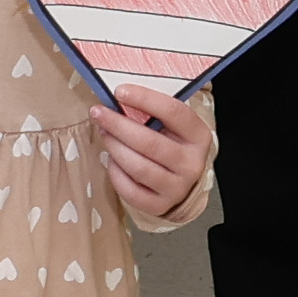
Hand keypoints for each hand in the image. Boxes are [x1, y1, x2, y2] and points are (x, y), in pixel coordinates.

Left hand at [92, 87, 213, 219]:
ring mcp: (178, 187)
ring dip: (115, 148)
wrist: (183, 182)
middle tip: (99, 113)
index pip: (174, 112)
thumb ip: (153, 112)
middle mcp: (192, 163)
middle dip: (119, 125)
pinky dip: (116, 174)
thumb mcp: (172, 126)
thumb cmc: (171, 144)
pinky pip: (131, 191)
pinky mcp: (161, 205)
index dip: (145, 99)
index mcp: (198, 136)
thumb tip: (119, 97)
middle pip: (150, 143)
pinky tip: (112, 160)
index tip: (119, 91)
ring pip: (139, 167)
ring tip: (104, 134)